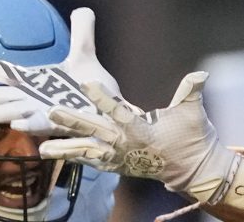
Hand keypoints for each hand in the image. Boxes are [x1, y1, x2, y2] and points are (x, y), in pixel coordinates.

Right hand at [0, 7, 119, 135]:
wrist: (114, 114)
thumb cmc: (93, 90)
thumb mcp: (85, 56)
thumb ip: (81, 33)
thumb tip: (82, 9)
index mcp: (36, 83)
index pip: (5, 73)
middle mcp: (34, 100)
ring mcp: (45, 114)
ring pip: (11, 114)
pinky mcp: (60, 125)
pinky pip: (42, 125)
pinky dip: (29, 124)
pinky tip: (16, 124)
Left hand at [39, 72, 238, 203]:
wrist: (192, 170)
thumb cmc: (193, 138)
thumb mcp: (194, 113)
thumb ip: (192, 91)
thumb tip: (202, 73)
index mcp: (142, 130)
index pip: (119, 111)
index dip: (103, 98)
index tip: (87, 83)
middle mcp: (126, 146)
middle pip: (94, 131)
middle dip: (72, 121)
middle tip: (50, 111)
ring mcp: (119, 158)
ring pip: (87, 150)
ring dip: (64, 146)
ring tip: (42, 145)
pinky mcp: (116, 165)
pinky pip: (90, 161)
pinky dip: (72, 156)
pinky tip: (52, 152)